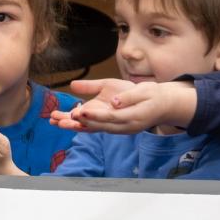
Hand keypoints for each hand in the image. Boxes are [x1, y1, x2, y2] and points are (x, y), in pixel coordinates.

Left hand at [50, 79, 196, 133]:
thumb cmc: (153, 95)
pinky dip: (81, 124)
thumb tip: (112, 102)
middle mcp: (124, 127)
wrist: (163, 105)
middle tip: (60, 119)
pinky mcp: (115, 126)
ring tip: (55, 121)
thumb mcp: (143, 91)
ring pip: (95, 129)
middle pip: (98, 127)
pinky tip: (66, 120)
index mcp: (132, 117)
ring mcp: (119, 129)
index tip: (79, 112)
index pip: (110, 118)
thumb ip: (127, 97)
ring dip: (75, 126)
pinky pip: (96, 127)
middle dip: (78, 123)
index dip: (94, 116)